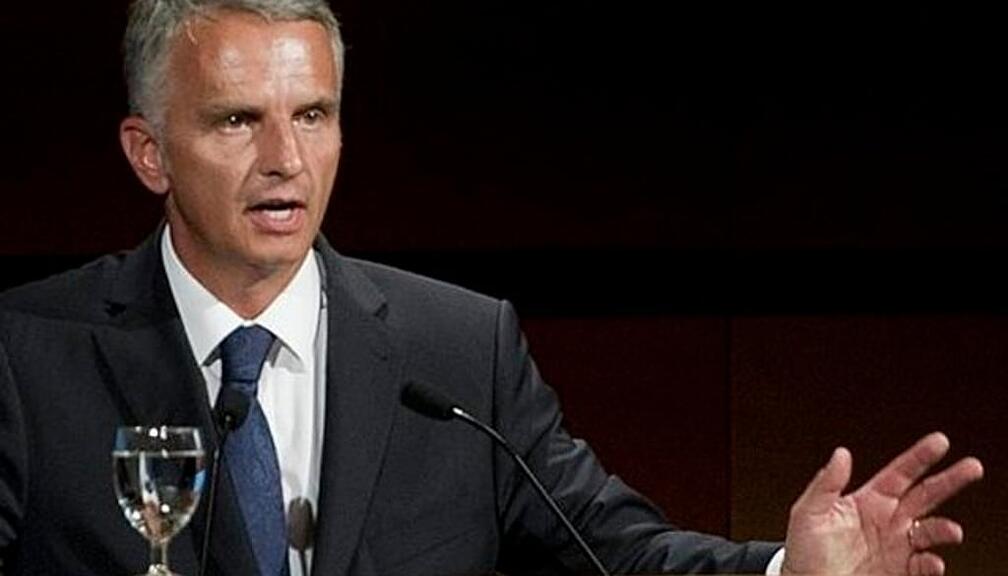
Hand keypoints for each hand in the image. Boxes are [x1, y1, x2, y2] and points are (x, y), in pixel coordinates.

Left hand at [781, 432, 982, 575]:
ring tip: (951, 530)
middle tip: (972, 467)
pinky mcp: (900, 572)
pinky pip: (923, 566)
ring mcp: (896, 546)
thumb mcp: (808, 512)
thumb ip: (826, 483)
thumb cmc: (804, 550)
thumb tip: (841, 453)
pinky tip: (932, 561)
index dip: (920, 456)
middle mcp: (887, 520)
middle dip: (950, 480)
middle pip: (926, 495)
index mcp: (868, 500)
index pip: (900, 473)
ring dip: (944, 529)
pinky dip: (931, 564)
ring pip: (930, 531)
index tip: (940, 441)